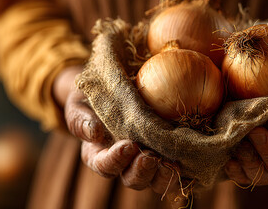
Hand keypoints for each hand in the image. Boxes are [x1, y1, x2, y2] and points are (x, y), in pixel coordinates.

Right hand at [53, 66, 180, 194]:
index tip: (128, 145)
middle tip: (150, 157)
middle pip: (132, 179)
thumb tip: (95, 133)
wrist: (112, 88)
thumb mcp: (79, 105)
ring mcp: (145, 161)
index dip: (116, 160)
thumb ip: (80, 120)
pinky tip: (189, 160)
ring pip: (155, 180)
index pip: (105, 166)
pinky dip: (182, 170)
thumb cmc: (90, 98)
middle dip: (142, 171)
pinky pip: (174, 170)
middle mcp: (124, 163)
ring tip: (172, 163)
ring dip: (163, 175)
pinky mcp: (164, 155)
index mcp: (99, 154)